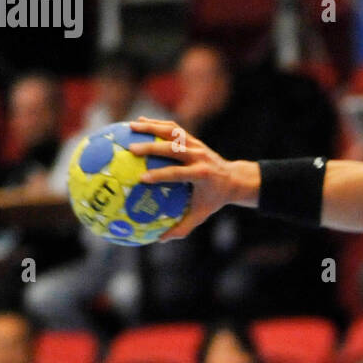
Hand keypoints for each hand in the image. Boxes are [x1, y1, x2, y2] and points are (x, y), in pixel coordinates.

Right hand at [127, 117, 259, 240]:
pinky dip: (156, 123)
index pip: (178, 174)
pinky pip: (173, 128)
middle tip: (131, 150)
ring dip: (150, 128)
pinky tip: (139, 122)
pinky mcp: (192, 138)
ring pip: (172, 132)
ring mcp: (196, 145)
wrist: (233, 178)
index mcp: (202, 175)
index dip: (160, 175)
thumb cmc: (213, 199)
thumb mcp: (201, 214)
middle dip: (152, 148)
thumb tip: (161, 239)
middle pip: (173, 149)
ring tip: (129, 127)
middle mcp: (199, 156)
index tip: (143, 178)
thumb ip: (183, 227)